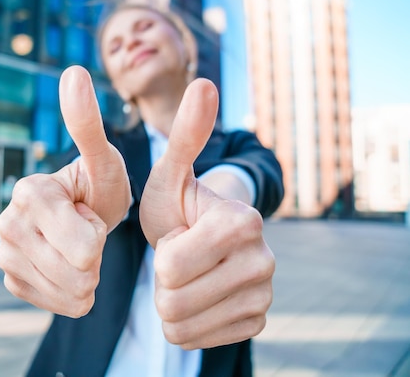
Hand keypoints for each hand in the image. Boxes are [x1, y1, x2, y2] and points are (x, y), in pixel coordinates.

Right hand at [0, 66, 130, 317]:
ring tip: (79, 248)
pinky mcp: (10, 278)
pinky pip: (56, 303)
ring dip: (86, 276)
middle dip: (95, 259)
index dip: (100, 234)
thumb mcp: (102, 159)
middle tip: (87, 230)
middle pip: (77, 273)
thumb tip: (73, 70)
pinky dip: (73, 292)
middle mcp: (8, 223)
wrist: (84, 211)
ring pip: (68, 292)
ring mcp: (5, 253)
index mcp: (30, 193)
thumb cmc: (99, 183)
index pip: (85, 247)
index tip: (89, 212)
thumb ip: (87, 123)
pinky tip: (69, 267)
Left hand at [139, 79, 274, 347]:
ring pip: (180, 324)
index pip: (171, 266)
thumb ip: (184, 136)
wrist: (203, 237)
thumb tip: (204, 84)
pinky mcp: (256, 321)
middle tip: (180, 256)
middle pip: (173, 299)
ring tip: (185, 274)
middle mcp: (263, 261)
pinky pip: (194, 340)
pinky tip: (196, 294)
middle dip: (163, 280)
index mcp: (242, 223)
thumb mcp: (171, 174)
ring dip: (170, 301)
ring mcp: (264, 296)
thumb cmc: (180, 205)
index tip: (178, 235)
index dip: (161, 252)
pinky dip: (185, 321)